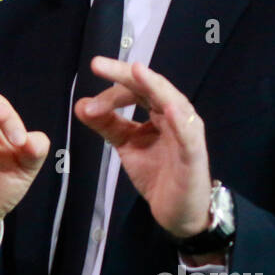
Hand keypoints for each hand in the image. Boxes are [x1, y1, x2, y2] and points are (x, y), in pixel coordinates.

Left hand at [75, 57, 211, 237]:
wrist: (178, 210)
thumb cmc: (157, 172)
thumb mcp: (126, 144)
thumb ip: (107, 124)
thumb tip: (79, 104)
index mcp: (158, 110)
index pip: (134, 90)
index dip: (109, 94)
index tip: (85, 105)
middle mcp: (174, 114)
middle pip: (150, 86)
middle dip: (125, 74)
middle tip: (97, 64)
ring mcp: (187, 132)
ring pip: (172, 101)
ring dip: (154, 86)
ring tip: (136, 71)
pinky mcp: (194, 153)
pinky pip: (189, 134)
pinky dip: (180, 120)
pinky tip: (168, 109)